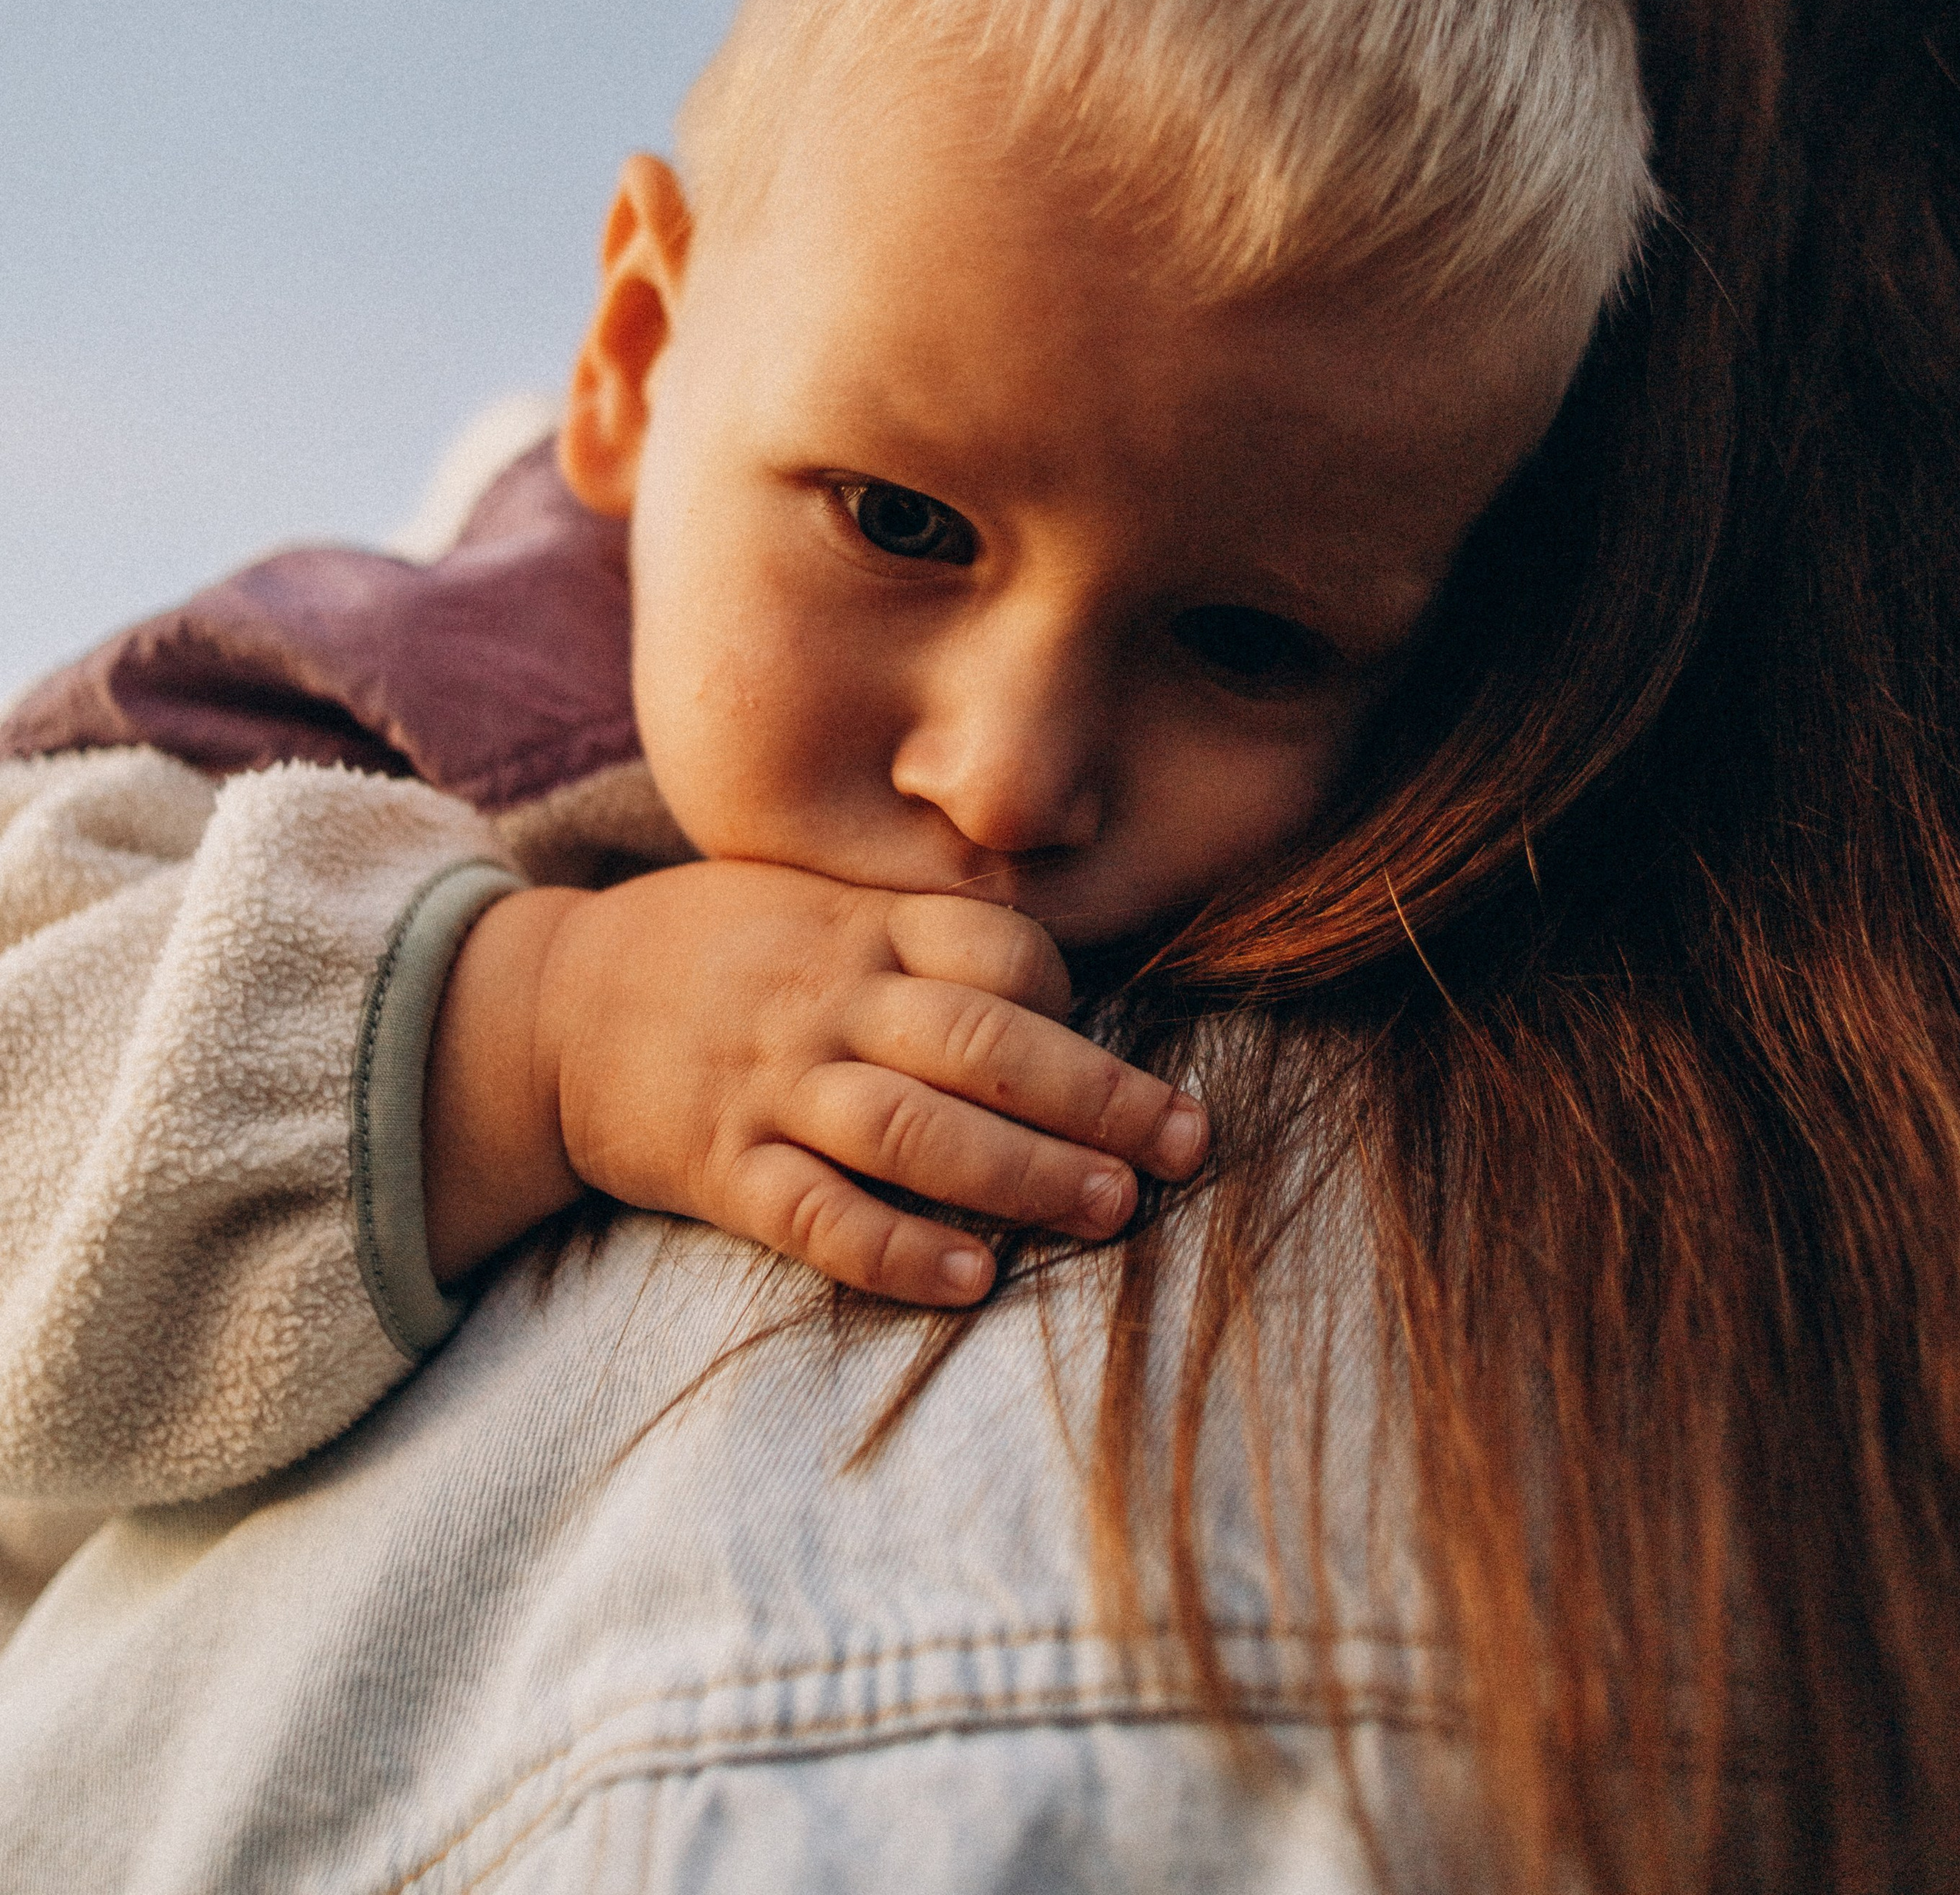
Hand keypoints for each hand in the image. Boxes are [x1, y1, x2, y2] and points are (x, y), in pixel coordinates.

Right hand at [422, 860, 1207, 1305]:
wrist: (549, 1005)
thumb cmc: (715, 953)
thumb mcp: (813, 903)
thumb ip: (918, 935)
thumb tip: (1055, 992)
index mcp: (860, 925)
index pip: (996, 949)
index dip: (1071, 999)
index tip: (1125, 1050)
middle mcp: (826, 999)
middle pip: (980, 1041)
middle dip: (1095, 1094)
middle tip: (1185, 1145)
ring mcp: (770, 1084)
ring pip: (911, 1128)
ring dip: (1021, 1171)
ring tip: (1111, 1211)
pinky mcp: (720, 1168)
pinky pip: (816, 1214)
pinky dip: (896, 1248)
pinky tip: (971, 1279)